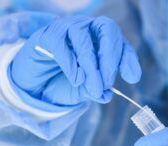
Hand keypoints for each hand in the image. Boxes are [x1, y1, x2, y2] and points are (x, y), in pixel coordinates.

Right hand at [10, 16, 140, 106]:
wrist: (35, 86)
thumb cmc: (63, 83)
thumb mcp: (83, 91)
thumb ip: (94, 91)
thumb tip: (106, 95)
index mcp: (101, 40)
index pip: (119, 42)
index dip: (127, 58)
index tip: (132, 77)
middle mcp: (87, 29)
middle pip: (106, 28)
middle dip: (110, 56)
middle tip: (108, 82)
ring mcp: (67, 29)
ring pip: (83, 36)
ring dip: (90, 63)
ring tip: (92, 86)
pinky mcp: (47, 35)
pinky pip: (60, 42)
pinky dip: (70, 62)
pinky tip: (76, 79)